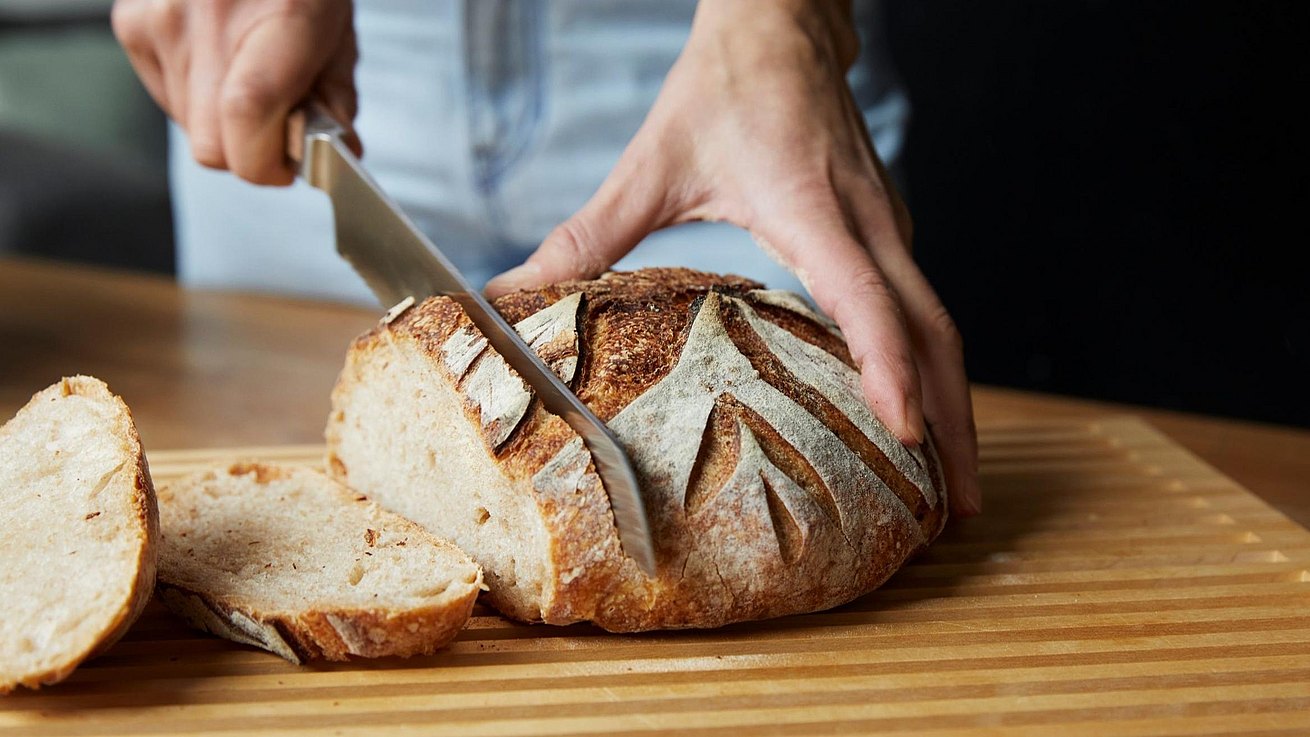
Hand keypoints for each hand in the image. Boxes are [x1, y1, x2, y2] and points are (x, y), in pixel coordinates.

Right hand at [112, 0, 357, 184]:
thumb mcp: (338, 35)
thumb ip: (334, 102)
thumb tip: (330, 154)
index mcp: (278, 21)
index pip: (248, 118)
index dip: (267, 164)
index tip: (286, 167)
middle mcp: (209, 23)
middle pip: (212, 146)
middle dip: (248, 153)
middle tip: (276, 128)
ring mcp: (162, 23)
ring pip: (188, 126)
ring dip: (223, 123)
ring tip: (248, 75)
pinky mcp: (132, 23)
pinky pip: (164, 95)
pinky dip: (195, 95)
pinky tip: (218, 60)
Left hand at [486, 0, 980, 515]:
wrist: (783, 23)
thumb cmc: (724, 86)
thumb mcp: (650, 164)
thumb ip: (588, 238)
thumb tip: (515, 294)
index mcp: (814, 210)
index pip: (868, 301)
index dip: (890, 370)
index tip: (905, 437)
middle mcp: (868, 224)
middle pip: (935, 332)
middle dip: (953, 423)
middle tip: (959, 509)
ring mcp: (887, 226)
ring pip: (941, 322)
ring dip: (953, 401)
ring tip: (950, 484)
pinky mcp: (887, 229)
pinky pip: (922, 306)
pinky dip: (930, 365)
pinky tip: (913, 411)